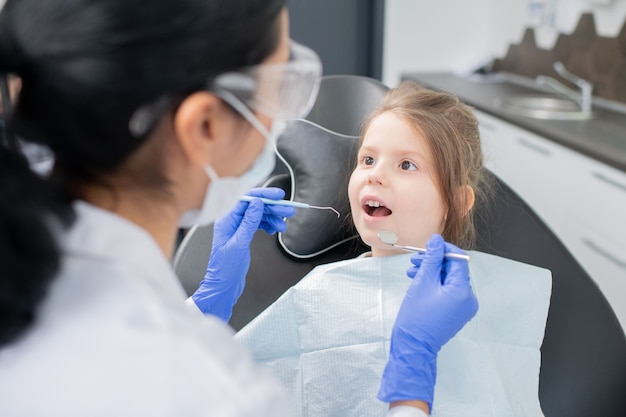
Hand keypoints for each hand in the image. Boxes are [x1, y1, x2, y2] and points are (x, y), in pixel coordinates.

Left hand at [191, 187, 295, 320]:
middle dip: (272, 207)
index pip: (246, 199)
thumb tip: (256, 203)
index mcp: (226, 220)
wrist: (223, 286)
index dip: (263, 195)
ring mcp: (237, 228)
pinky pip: (258, 224)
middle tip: (289, 210)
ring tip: (284, 224)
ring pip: (258, 216)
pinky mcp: (243, 236)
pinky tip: (275, 229)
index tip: (278, 195)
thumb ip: (249, 222)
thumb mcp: (239, 244)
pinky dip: (268, 225)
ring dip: (272, 218)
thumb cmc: (225, 269)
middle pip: (254, 206)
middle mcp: (231, 221)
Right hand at [378, 234, 477, 409]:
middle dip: (434, 262)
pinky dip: (435, 284)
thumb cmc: (416, 316)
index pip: (458, 259)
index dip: (443, 250)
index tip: (428, 247)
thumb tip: (437, 240)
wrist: (413, 345)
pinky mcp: (456, 313)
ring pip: (449, 280)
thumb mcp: (423, 281)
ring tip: (413, 271)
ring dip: (432, 272)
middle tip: (415, 260)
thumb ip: (432, 258)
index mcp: (463, 290)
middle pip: (454, 269)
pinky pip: (448, 291)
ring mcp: (464, 307)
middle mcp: (468, 299)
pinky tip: (420, 282)